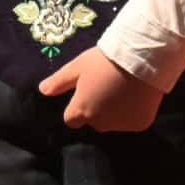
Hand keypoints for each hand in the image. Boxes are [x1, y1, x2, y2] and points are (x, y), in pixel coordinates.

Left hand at [39, 47, 163, 132]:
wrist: (142, 59)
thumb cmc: (104, 61)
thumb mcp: (78, 67)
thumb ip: (59, 82)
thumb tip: (42, 90)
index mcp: (81, 110)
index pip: (71, 119)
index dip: (77, 106)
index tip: (86, 92)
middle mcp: (100, 123)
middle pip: (94, 121)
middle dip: (97, 109)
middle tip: (107, 86)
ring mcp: (121, 125)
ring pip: (113, 122)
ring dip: (115, 112)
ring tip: (123, 88)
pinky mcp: (140, 124)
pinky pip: (131, 121)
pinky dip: (132, 112)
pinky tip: (136, 95)